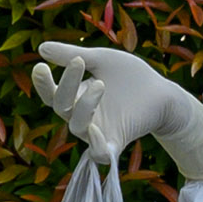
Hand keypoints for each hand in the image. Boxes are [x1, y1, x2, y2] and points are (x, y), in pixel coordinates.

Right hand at [31, 41, 202, 175]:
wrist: (162, 92)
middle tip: (79, 61)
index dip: (42, 82)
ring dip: (85, 105)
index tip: (40, 65)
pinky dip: (95, 145)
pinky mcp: (115, 143)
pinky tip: (96, 130)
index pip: (50, 94)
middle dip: (66, 84)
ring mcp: (96, 132)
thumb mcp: (102, 59)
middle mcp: (80, 117)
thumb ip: (73, 54)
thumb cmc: (131, 77)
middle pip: (61, 107)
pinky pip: (98, 153)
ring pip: (77, 125)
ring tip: (100, 83)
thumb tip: (41, 48)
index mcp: (74, 97)